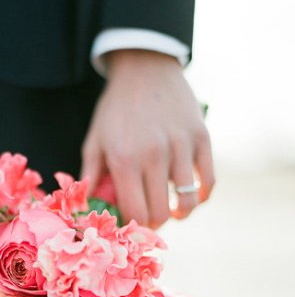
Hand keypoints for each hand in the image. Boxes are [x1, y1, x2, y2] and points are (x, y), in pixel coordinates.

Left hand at [81, 49, 213, 228]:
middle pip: (161, 211)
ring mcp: (181, 145)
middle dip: (156, 223)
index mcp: (124, 158)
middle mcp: (154, 154)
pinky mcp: (202, 137)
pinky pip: (209, 181)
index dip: (135, 226)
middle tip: (152, 221)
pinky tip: (191, 197)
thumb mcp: (95, 138)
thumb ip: (91, 175)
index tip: (133, 226)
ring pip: (188, 201)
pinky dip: (202, 196)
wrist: (144, 69)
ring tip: (173, 213)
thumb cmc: (116, 108)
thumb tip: (87, 207)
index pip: (134, 211)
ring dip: (180, 214)